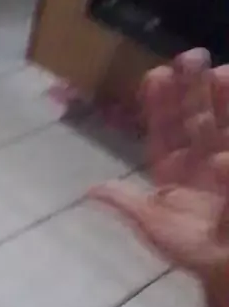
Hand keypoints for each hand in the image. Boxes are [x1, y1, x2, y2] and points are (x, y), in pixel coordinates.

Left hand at [87, 49, 228, 281]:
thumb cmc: (194, 250)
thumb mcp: (155, 226)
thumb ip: (127, 204)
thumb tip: (91, 190)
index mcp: (174, 167)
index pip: (165, 127)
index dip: (160, 103)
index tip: (157, 75)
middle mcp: (201, 156)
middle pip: (196, 114)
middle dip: (193, 86)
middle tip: (191, 57)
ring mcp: (225, 157)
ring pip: (223, 121)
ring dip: (222, 97)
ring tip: (220, 72)